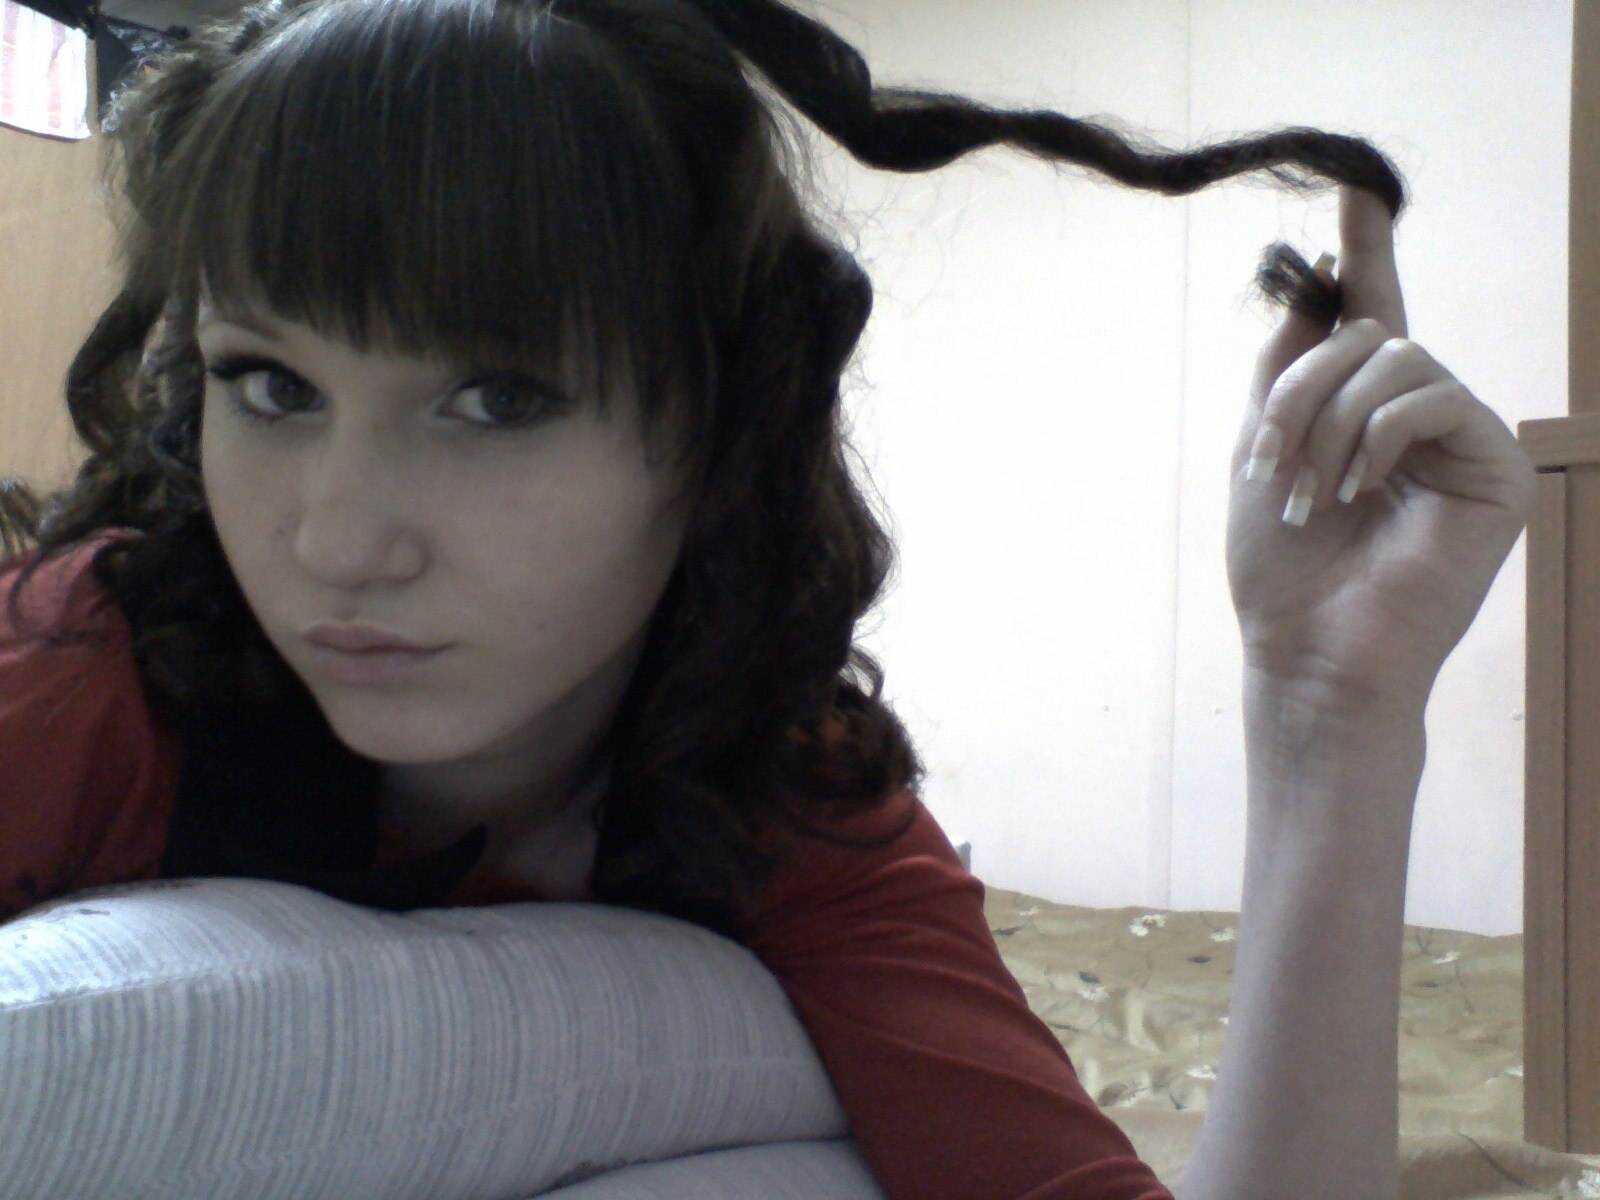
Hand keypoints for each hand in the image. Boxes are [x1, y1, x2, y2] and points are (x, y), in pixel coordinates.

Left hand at [1226, 186, 1537, 711]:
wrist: (1310, 649)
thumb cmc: (1284, 568)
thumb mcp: (1261, 454)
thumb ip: (1284, 372)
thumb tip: (1307, 289)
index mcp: (1361, 412)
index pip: (1368, 314)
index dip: (1363, 252)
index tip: (1351, 189)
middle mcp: (1417, 415)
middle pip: (1365, 331)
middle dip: (1301, 391)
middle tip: (1272, 467)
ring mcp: (1461, 438)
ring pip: (1396, 359)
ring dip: (1331, 421)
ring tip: (1315, 494)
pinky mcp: (1498, 465)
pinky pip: (1435, 396)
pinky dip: (1380, 435)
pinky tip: (1363, 490)